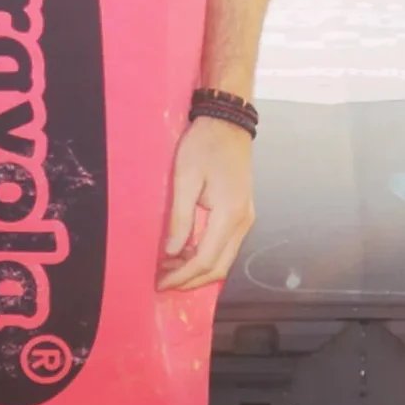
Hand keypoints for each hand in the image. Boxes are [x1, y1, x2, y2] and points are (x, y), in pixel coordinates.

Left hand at [158, 115, 254, 290]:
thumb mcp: (185, 179)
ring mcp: (246, 218)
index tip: (159, 282)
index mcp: (229, 215)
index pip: (206, 260)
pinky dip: (205, 256)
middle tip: (162, 282)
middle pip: (219, 267)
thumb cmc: (204, 145)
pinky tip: (184, 252)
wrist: (229, 123)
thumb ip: (180, 218)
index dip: (182, 276)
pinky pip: (225, 246)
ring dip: (198, 270)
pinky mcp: (242, 214)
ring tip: (169, 268)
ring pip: (224, 260)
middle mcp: (243, 222)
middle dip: (191, 280)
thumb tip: (172, 252)